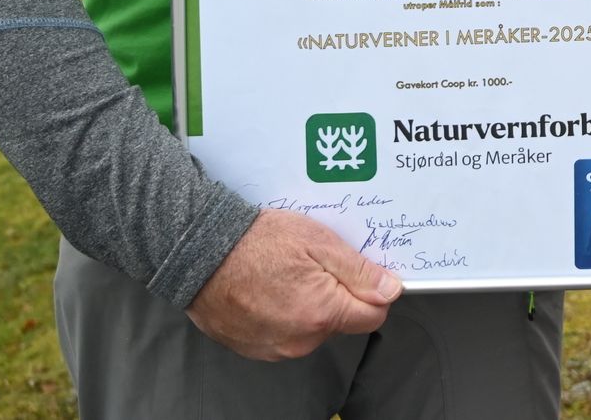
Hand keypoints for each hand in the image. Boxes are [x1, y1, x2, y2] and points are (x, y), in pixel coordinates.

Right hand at [184, 209, 400, 359]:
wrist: (199, 253)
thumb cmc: (256, 242)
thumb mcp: (318, 242)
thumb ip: (358, 271)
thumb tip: (390, 289)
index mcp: (322, 313)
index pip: (373, 315)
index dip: (374, 292)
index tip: (364, 273)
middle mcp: (301, 340)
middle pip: (342, 321)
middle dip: (338, 294)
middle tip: (316, 264)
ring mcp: (276, 348)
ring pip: (314, 329)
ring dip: (310, 304)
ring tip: (288, 273)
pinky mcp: (255, 348)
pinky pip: (287, 334)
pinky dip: (285, 314)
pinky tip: (270, 288)